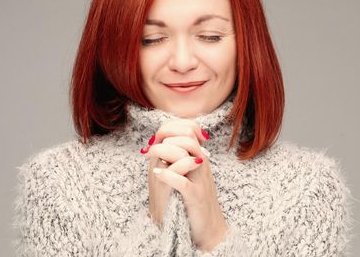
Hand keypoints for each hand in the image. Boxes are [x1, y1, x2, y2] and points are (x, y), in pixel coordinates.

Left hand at [142, 119, 228, 251]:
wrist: (210, 230)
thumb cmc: (193, 203)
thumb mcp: (187, 175)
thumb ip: (177, 158)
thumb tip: (157, 141)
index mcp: (199, 157)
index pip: (188, 129)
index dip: (168, 129)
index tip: (154, 140)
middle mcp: (201, 164)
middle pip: (186, 136)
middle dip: (164, 138)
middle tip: (149, 149)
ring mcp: (200, 180)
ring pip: (184, 154)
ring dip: (162, 152)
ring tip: (150, 158)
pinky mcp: (196, 197)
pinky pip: (182, 181)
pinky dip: (167, 175)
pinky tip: (157, 174)